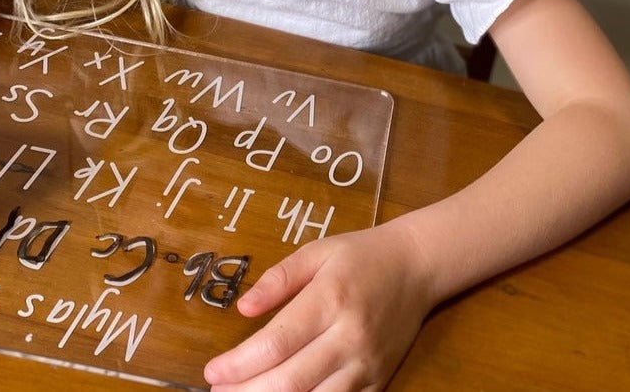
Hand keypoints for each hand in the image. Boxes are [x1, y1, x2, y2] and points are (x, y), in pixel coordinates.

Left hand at [204, 222, 433, 390]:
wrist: (417, 266)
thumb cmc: (362, 255)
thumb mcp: (318, 251)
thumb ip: (279, 278)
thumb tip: (243, 308)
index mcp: (330, 298)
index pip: (277, 341)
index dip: (240, 363)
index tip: (212, 370)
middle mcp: (349, 336)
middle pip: (289, 380)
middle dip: (247, 391)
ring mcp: (366, 364)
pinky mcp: (378, 381)